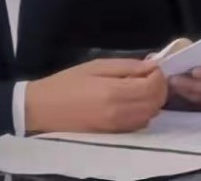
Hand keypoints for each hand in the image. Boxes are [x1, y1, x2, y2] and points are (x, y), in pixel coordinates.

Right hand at [25, 58, 166, 133]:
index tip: (152, 66)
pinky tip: (132, 101)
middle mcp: (120, 114)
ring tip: (140, 87)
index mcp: (114, 93)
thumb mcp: (96, 65)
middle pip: (156, 103)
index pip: (154, 87)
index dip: (159, 74)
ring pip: (151, 115)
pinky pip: (139, 124)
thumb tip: (152, 66)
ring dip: (153, 100)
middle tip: (148, 75)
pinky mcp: (113, 135)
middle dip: (159, 87)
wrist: (41, 110)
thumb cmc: (66, 83)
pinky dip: (144, 112)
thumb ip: (126, 67)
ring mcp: (117, 127)